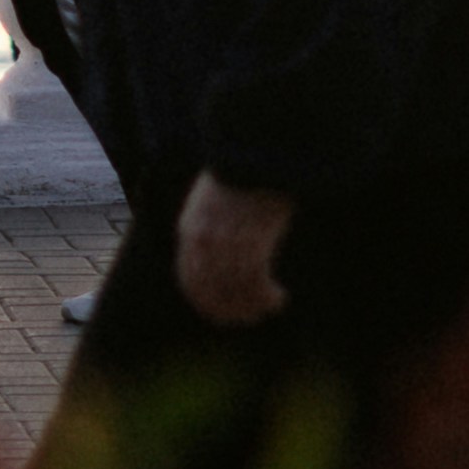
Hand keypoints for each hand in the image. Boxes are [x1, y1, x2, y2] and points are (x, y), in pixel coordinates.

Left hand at [174, 174, 292, 327]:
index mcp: (189, 230)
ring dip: (253, 306)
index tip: (222, 314)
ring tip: (270, 306)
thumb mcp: (211, 200)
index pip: (188, 280)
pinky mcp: (250, 243)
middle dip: (230, 311)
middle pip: (210, 292)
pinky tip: (279, 298)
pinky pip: (256, 284)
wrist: (256, 150)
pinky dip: (267, 297)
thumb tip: (221, 261)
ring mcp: (225, 244)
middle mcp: (202, 241)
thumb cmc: (242, 172)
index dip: (205, 302)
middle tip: (249, 317)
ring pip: (235, 292)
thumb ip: (210, 229)